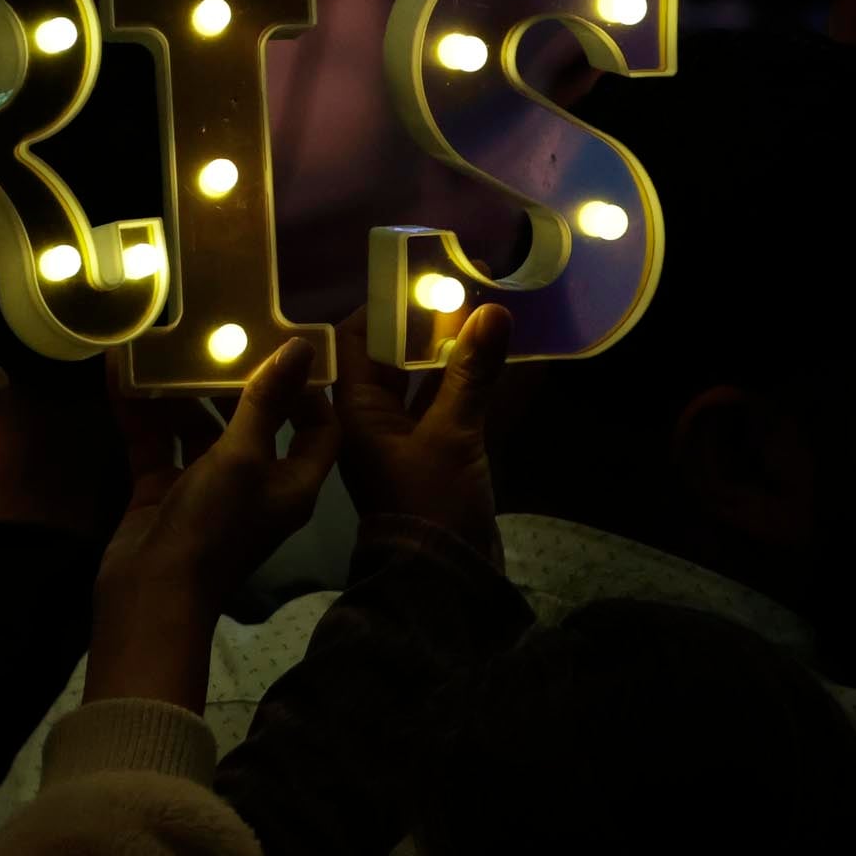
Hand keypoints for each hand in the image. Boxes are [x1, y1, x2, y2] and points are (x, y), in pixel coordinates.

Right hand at [87, 339, 339, 708]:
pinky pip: (155, 442)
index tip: (288, 352)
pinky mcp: (162, 492)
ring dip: (180, 391)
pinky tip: (119, 372)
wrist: (151, 594)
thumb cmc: (215, 526)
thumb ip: (265, 401)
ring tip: (164, 344)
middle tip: (217, 334)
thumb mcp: (243, 456)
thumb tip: (303, 348)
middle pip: (253, 422)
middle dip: (233, 381)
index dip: (312, 392)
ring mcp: (206, 489)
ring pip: (198, 428)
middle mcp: (254, 484)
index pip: (320, 430)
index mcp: (292, 482)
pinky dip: (141, 412)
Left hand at [331, 302, 509, 558]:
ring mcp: (406, 441)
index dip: (381, 308)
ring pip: (425, 382)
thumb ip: (471, 373)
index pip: (354, 342)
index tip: (416, 276)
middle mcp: (374, 422)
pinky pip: (449, 408)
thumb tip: (492, 310)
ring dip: (453, 352)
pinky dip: (471, 384)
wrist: (446, 578)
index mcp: (355, 413)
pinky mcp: (436, 458)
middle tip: (464, 285)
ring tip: (488, 311)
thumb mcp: (452, 434)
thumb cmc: (430, 504)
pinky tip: (501, 358)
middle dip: (426, 324)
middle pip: (394, 357)